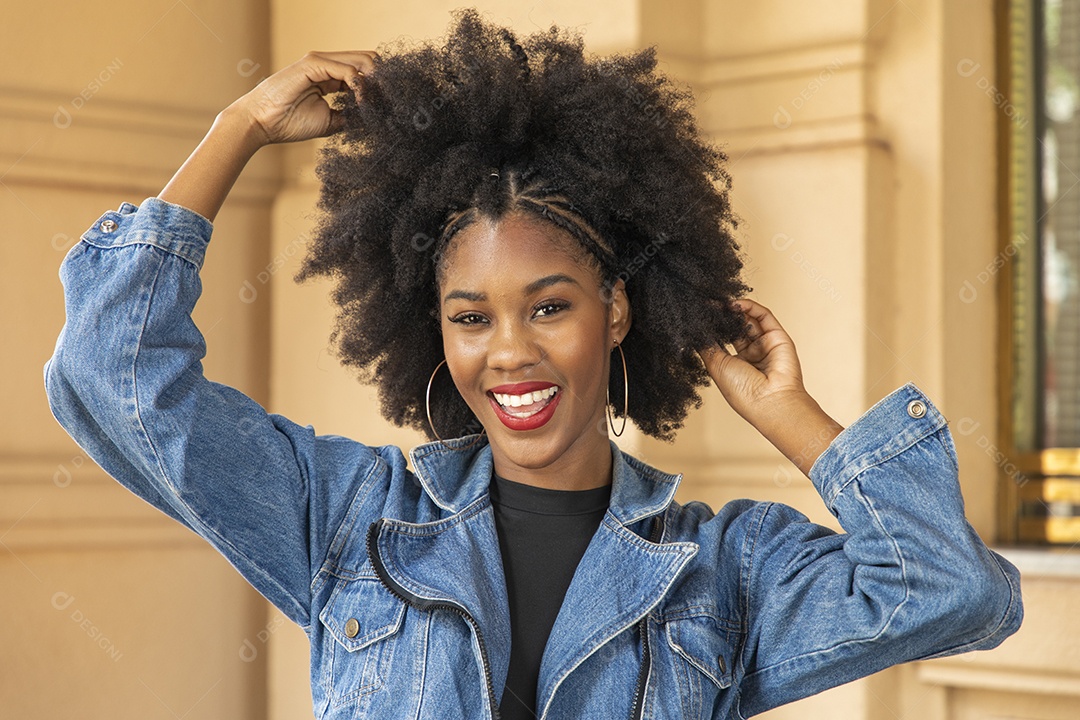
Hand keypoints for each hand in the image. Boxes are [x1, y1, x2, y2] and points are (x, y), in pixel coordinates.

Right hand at [227, 50, 377, 145]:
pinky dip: (359, 84)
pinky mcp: (313, 63)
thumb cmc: (289, 123)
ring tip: (377, 102)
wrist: (263, 124)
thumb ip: (349, 115)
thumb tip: (369, 117)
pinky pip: (347, 70)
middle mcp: (327, 65)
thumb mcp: (330, 121)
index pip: (364, 72)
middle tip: (390, 101)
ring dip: (375, 81)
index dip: (379, 86)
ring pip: (362, 61)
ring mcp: (320, 62)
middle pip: (368, 61)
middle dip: (383, 80)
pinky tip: (361, 100)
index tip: (389, 105)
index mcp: (331, 77)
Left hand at [696, 299, 842, 475]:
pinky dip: (749, 307)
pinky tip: (734, 304)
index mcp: (735, 366)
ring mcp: (765, 345)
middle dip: (722, 316)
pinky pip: (763, 316)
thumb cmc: (743, 392)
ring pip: (749, 320)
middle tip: (708, 305)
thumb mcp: (716, 366)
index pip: (722, 340)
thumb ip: (706, 345)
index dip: (712, 327)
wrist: (771, 401)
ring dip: (734, 310)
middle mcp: (751, 354)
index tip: (699, 315)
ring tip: (719, 302)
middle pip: (735, 328)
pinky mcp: (778, 336)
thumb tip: (695, 330)